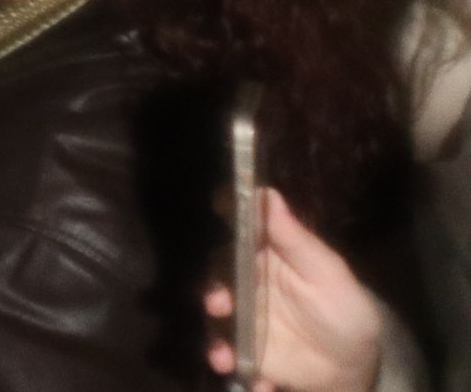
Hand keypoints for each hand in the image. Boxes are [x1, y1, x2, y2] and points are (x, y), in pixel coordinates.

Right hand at [204, 188, 384, 391]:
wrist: (351, 364)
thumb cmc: (344, 309)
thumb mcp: (328, 274)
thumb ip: (296, 239)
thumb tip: (268, 193)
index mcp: (266, 254)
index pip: (240, 227)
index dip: (227, 211)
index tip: (218, 204)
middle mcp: (245, 281)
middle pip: (220, 276)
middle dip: (215, 290)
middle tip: (219, 304)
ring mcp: (240, 317)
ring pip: (217, 321)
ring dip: (217, 338)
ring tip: (226, 358)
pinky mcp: (243, 350)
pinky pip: (231, 357)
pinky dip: (239, 371)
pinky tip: (258, 383)